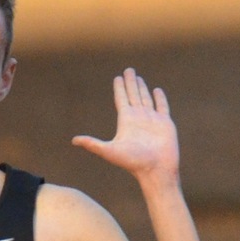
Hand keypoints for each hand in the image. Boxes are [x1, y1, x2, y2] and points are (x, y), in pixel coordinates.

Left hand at [71, 69, 179, 183]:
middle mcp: (138, 118)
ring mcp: (152, 120)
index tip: (117, 77)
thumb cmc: (133, 162)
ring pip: (146, 99)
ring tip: (139, 78)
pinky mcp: (165, 123)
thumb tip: (73, 141)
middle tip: (128, 70)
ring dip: (142, 88)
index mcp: (126, 121)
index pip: (121, 100)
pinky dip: (160, 98)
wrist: (155, 170)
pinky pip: (162, 106)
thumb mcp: (110, 151)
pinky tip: (156, 90)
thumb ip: (92, 144)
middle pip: (133, 95)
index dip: (119, 88)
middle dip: (130, 83)